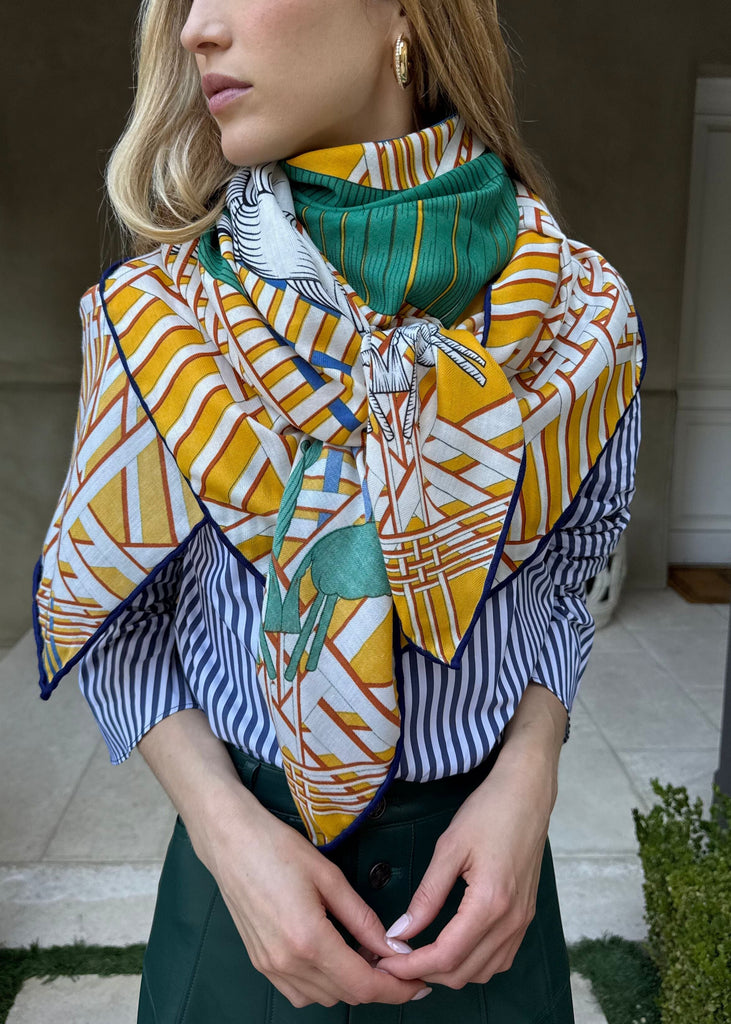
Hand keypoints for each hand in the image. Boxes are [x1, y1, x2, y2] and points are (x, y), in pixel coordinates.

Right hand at [195, 792, 428, 1007]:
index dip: (397, 990)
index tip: (418, 984)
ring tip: (364, 952)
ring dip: (349, 984)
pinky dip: (323, 984)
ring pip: (324, 997)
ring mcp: (270, 966)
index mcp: (309, 940)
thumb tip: (393, 947)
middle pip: (346, 995)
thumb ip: (363, 918)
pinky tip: (332, 956)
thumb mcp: (329, 877)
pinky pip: (300, 991)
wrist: (231, 841)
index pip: (363, 984)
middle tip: (396, 960)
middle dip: (378, 984)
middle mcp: (288, 962)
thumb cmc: (278, 849)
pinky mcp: (260, 963)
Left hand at [373, 747, 556, 988]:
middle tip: (395, 958)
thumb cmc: (488, 812)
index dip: (412, 967)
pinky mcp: (525, 917)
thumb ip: (427, 894)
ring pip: (483, 972)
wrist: (527, 794)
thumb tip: (401, 932)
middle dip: (425, 972)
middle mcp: (511, 921)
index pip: (446, 956)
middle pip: (463, 972)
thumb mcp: (449, 848)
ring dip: (449, 971)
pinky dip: (472, 962)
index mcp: (490, 903)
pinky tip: (452, 945)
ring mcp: (522, 922)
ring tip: (419, 953)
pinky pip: (499, 958)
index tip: (385, 962)